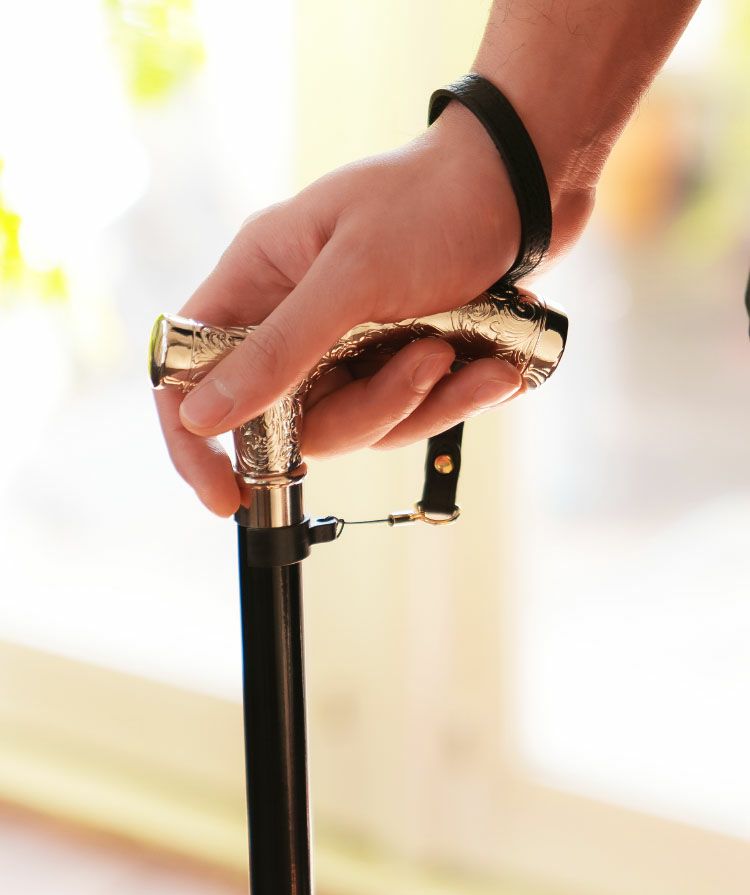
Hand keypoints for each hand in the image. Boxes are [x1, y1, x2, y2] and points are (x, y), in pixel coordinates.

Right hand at [155, 103, 588, 515]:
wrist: (526, 185)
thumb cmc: (433, 200)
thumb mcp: (352, 274)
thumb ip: (278, 350)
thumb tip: (200, 416)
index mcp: (259, 279)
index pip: (192, 369)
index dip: (196, 439)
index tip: (226, 498)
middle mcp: (295, 318)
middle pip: (293, 417)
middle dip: (370, 408)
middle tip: (429, 361)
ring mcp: (346, 343)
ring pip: (359, 422)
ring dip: (420, 399)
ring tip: (466, 350)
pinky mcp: (395, 358)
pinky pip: (407, 411)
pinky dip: (453, 397)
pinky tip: (493, 368)